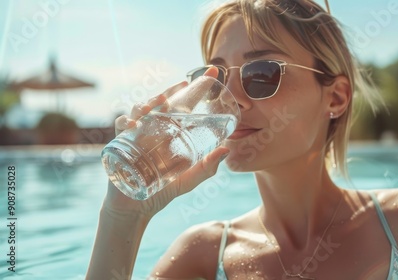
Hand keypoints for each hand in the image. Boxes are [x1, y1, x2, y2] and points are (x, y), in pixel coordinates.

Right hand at [103, 67, 229, 219]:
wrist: (137, 208)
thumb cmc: (162, 191)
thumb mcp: (189, 179)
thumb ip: (207, 167)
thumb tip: (227, 149)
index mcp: (171, 133)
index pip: (184, 106)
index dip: (196, 89)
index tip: (213, 73)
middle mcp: (154, 130)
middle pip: (162, 103)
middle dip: (173, 90)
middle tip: (186, 83)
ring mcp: (137, 135)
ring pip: (141, 109)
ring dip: (149, 102)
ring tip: (159, 102)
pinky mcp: (121, 143)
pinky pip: (122, 125)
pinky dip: (127, 120)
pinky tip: (134, 123)